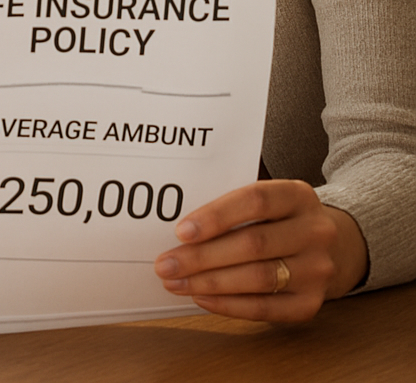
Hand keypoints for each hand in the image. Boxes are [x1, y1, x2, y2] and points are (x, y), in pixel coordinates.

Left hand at [154, 179, 368, 321]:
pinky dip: (229, 305)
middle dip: (202, 257)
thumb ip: (232, 204)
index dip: (216, 216)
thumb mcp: (268, 198)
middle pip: (252, 244)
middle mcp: (314, 231)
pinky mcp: (312, 302)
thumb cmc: (281, 217)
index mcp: (298, 195)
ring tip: (176, 282)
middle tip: (166, 264)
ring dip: (209, 283)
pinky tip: (202, 298)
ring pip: (258, 278)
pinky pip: (266, 308)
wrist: (336, 245)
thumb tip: (181, 228)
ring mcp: (318, 269)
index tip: (181, 231)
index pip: (255, 201)